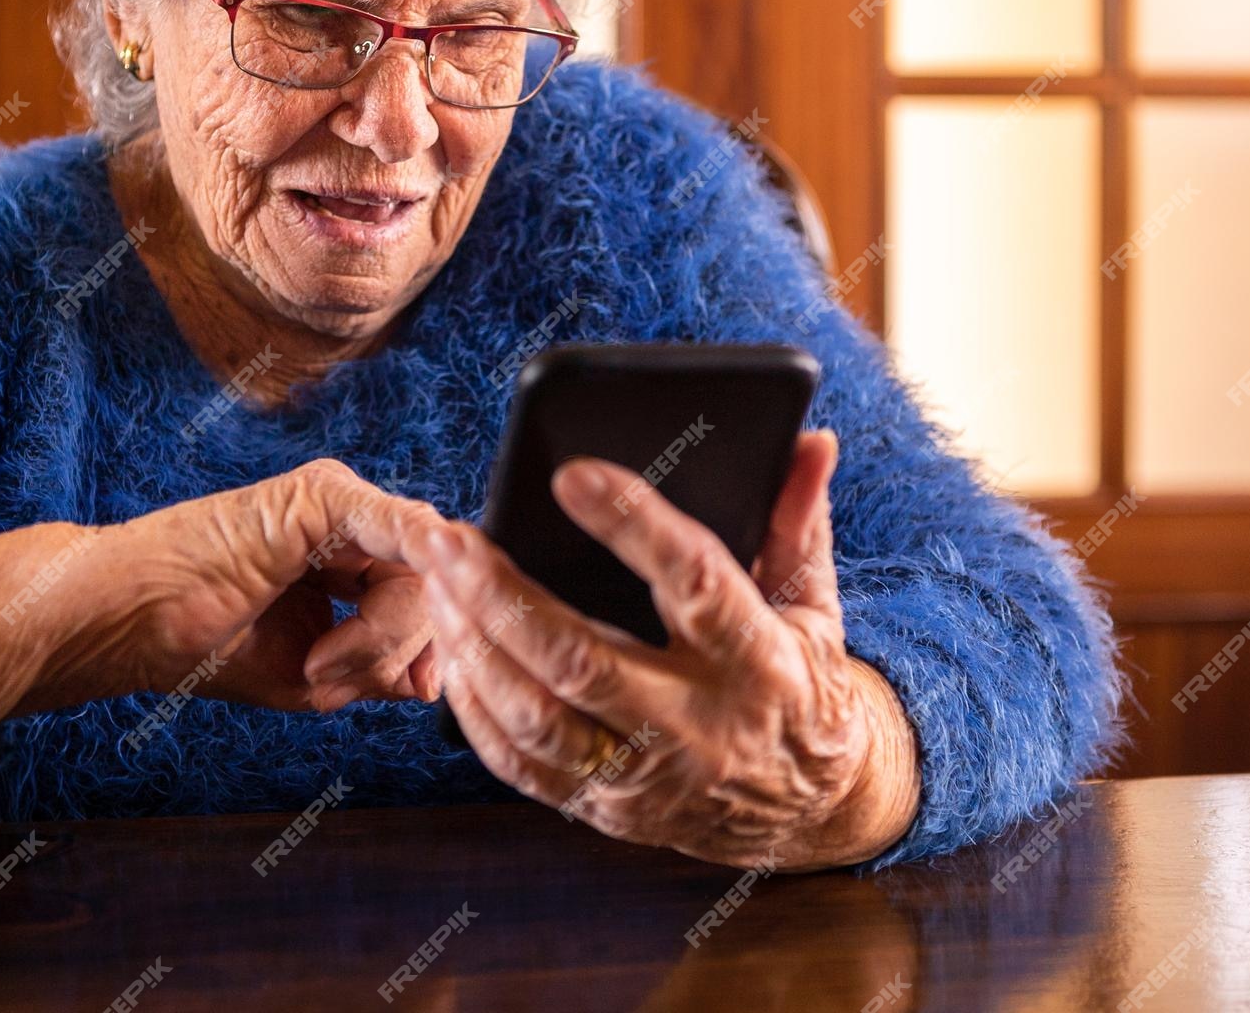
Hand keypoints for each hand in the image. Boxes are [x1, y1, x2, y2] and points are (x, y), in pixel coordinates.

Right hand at [0, 459, 447, 749]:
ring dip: (377, 633)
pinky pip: (397, 524)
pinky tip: (395, 587)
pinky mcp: (322, 493)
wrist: (130, 620)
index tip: (413, 688)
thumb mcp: (315, 675)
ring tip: (313, 660)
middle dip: (402, 645)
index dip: (434, 646)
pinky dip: (413, 560)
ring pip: (420, 570)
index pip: (432, 600)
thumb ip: (384, 667)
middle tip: (329, 675)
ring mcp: (341, 504)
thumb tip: (438, 677)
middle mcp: (355, 526)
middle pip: (436, 586)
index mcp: (355, 562)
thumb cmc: (205, 646)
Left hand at [418, 431, 919, 871]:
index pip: (696, 582)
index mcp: (761, 663)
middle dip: (503, 595)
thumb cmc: (799, 681)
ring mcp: (646, 778)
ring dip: (474, 645)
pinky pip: (521, 764)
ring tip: (436, 581)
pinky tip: (451, 648)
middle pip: (583, 661)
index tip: (572, 473)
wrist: (806, 810)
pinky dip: (476, 706)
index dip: (634, 525)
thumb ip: (796, 521)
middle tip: (449, 537)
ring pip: (537, 716)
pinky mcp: (607, 808)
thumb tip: (809, 439)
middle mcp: (700, 727)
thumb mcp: (813, 603)